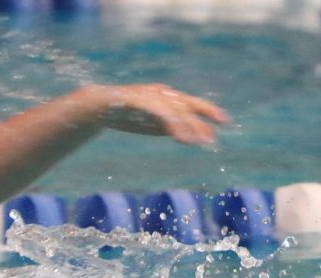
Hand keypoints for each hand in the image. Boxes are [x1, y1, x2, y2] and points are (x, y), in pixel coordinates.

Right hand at [81, 83, 228, 144]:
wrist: (97, 105)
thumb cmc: (125, 113)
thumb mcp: (152, 121)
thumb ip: (172, 126)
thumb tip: (195, 137)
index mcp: (165, 97)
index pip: (191, 103)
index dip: (208, 111)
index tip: (224, 122)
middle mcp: (160, 93)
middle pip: (187, 103)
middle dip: (205, 113)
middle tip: (222, 124)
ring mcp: (149, 96)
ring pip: (175, 109)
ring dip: (190, 125)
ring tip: (200, 141)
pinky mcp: (138, 100)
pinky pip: (160, 113)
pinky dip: (172, 124)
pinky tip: (181, 138)